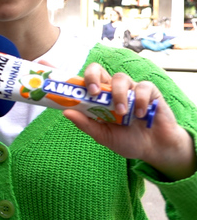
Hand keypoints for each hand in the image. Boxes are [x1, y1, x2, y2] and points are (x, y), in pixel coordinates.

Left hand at [64, 63, 195, 180]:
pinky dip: (141, 99)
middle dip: (93, 77)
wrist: (154, 149)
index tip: (77, 92)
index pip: (86, 81)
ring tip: (122, 113)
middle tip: (94, 93)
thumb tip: (65, 112)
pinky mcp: (151, 93)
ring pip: (120, 78)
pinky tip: (141, 114)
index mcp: (100, 99)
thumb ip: (86, 124)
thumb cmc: (127, 140)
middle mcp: (113, 90)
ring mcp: (131, 89)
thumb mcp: (103, 135)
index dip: (79, 81)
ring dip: (118, 95)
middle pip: (99, 70)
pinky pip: (143, 87)